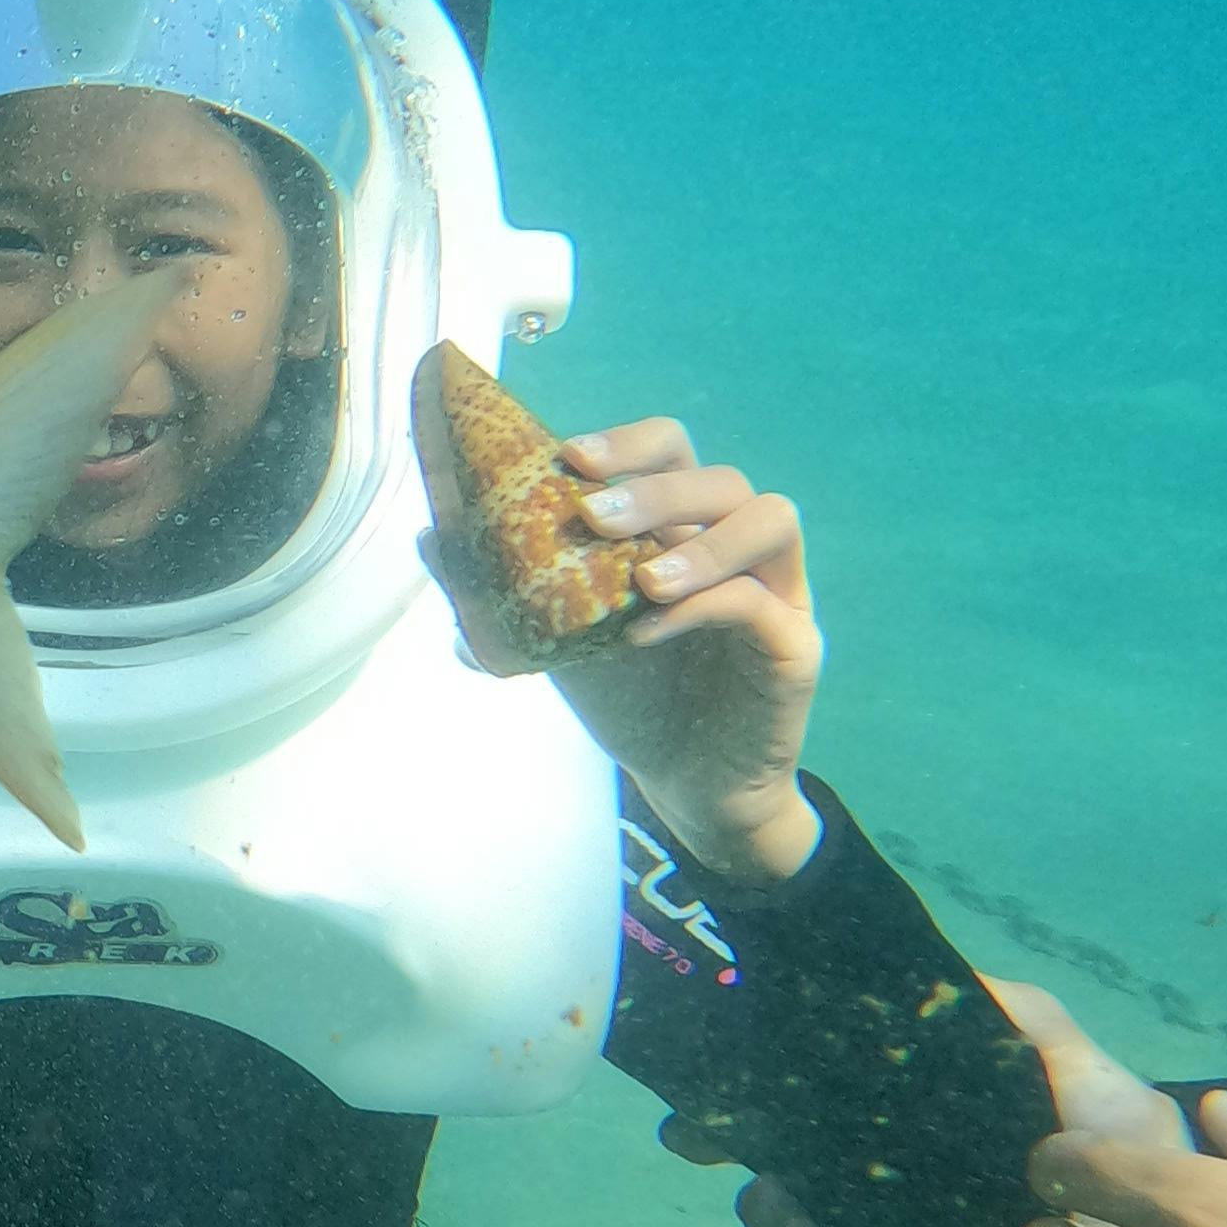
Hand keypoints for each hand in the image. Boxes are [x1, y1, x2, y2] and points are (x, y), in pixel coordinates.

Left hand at [541, 419, 821, 885]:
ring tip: (644, 579)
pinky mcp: (796, 646)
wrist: (682, 783)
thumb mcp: (554, 636)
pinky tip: (648, 634)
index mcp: (681, 526)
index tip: (571, 457)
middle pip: (720, 477)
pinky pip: (763, 606)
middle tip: (595, 514)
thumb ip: (501, 587)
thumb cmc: (627, 696)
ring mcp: (776, 591)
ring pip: (770, 519)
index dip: (628, 443)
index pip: (673, 451)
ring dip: (703, 540)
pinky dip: (705, 608)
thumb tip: (431, 535)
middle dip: (656, 486)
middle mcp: (735, 546)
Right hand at [668, 976, 1183, 1226]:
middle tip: (778, 1198)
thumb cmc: (1091, 1096)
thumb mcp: (1030, 1027)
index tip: (691, 1132)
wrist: (1162, 1175)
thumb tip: (889, 983)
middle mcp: (876, 1186)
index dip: (720, 1130)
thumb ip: (970, 1001)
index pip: (777, 1127)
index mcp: (877, 1124)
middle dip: (765, 1204)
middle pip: (781, 1202)